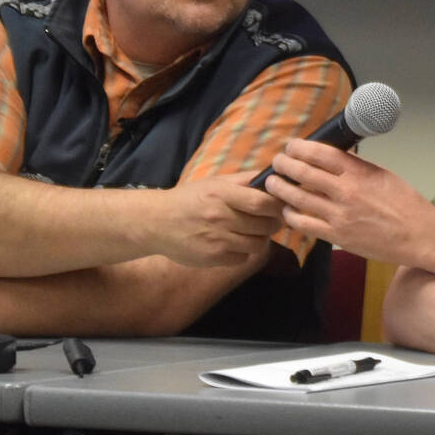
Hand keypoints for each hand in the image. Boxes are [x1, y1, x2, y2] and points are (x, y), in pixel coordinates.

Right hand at [153, 176, 284, 267]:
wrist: (156, 223)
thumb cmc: (189, 199)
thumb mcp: (214, 182)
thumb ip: (244, 180)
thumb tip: (274, 176)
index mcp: (222, 194)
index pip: (263, 203)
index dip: (277, 205)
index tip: (278, 205)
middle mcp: (220, 217)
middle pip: (266, 225)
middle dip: (273, 223)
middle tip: (270, 220)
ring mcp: (217, 240)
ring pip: (258, 244)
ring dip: (260, 239)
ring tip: (252, 232)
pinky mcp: (213, 258)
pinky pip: (243, 257)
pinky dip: (243, 252)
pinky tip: (234, 243)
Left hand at [264, 140, 433, 262]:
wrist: (417, 234)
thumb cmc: (404, 203)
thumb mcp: (381, 174)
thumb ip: (355, 166)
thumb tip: (332, 157)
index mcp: (358, 172)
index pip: (320, 153)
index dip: (300, 147)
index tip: (292, 146)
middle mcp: (346, 192)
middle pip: (303, 172)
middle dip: (284, 164)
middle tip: (277, 162)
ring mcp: (339, 215)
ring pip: (297, 198)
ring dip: (280, 188)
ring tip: (272, 183)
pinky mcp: (336, 236)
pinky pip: (303, 223)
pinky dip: (290, 215)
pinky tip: (287, 210)